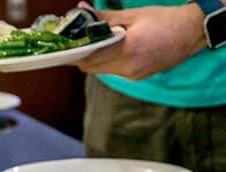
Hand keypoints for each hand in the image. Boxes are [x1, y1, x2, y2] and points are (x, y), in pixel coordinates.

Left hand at [76, 2, 206, 79]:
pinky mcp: (137, 76)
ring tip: (94, 44)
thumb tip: (82, 9)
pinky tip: (111, 49)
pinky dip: (107, 62)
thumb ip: (104, 17)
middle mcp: (129, 66)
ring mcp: (133, 74)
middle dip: (82, 56)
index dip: (75, 53)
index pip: (90, 58)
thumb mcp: (133, 15)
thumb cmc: (165, 20)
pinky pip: (114, 71)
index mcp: (128, 49)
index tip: (65, 46)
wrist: (192, 32)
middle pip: (92, 68)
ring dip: (95, 60)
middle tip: (76, 43)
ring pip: (102, 71)